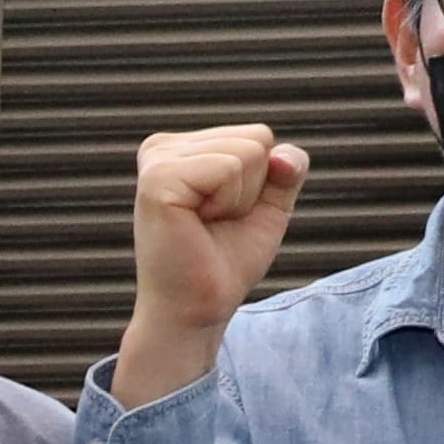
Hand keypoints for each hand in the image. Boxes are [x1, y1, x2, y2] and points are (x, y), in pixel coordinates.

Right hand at [112, 124, 309, 400]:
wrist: (196, 308)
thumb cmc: (224, 261)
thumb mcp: (268, 205)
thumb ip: (287, 168)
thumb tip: (279, 154)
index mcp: (181, 149)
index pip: (258, 135)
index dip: (260, 183)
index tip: (223, 215)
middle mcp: (163, 148)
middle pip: (257, 138)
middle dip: (252, 189)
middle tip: (214, 224)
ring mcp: (157, 160)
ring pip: (247, 152)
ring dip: (240, 199)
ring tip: (205, 225)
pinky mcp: (157, 179)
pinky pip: (229, 168)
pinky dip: (228, 203)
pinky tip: (196, 224)